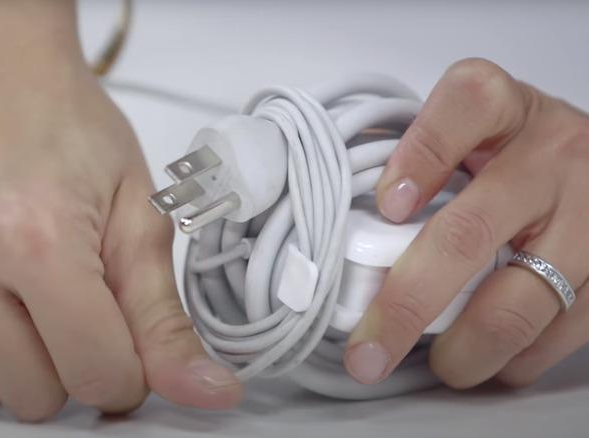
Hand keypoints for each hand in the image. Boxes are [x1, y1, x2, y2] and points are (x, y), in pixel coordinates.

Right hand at [0, 0, 240, 419]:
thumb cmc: (58, 121)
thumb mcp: (135, 211)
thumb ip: (163, 315)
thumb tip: (204, 391)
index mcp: (37, 239)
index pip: (97, 378)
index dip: (123, 367)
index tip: (119, 334)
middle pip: (33, 396)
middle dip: (65, 359)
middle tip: (67, 291)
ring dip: (9, 349)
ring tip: (14, 276)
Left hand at [343, 58, 588, 388]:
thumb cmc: (513, 149)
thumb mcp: (470, 131)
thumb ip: (417, 163)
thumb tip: (344, 234)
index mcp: (503, 107)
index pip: (461, 108)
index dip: (418, 158)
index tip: (386, 207)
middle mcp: (552, 154)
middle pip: (467, 235)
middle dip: (406, 306)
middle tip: (368, 351)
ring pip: (515, 304)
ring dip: (463, 352)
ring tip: (438, 365)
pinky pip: (559, 333)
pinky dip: (514, 359)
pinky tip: (491, 357)